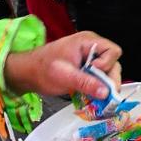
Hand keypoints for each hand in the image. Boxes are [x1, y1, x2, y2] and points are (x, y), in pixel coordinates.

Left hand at [3, 31, 120, 97]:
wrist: (27, 73)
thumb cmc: (42, 69)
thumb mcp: (64, 76)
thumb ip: (86, 83)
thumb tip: (106, 92)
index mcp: (88, 42)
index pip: (112, 51)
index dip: (107, 64)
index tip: (94, 73)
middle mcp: (92, 49)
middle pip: (113, 64)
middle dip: (108, 80)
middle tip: (101, 94)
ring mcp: (90, 60)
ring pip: (108, 74)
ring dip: (103, 86)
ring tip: (95, 97)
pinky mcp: (86, 70)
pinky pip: (99, 79)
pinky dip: (97, 89)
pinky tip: (90, 97)